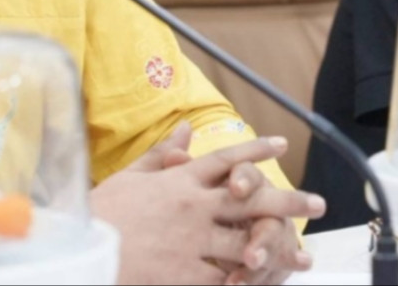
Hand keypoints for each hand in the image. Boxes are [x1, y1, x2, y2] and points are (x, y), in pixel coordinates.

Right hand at [92, 125, 322, 284]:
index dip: (256, 152)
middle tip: (318, 204)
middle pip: (251, 200)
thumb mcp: (129, 178)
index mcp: (180, 181)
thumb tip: (188, 126)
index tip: (282, 145)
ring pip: (248, 241)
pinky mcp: (188, 277)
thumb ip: (163, 154)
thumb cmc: (98, 216)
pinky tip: (265, 284)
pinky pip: (227, 278)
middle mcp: (194, 207)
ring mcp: (194, 243)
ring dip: (278, 249)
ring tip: (302, 256)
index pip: (226, 159)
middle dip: (288, 201)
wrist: (80, 256)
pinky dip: (247, 282)